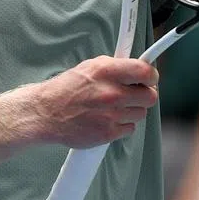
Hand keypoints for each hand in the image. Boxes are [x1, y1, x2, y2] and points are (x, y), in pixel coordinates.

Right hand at [34, 56, 158, 148]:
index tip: (150, 78)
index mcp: (106, 71)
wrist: (46, 113)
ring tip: (115, 106)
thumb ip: (116, 67)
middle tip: (135, 93)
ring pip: (141, 113)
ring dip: (132, 110)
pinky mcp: (107, 133)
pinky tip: (109, 118)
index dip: (152, 75)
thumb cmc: (67, 89)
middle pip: (150, 96)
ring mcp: (110, 115)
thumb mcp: (91, 66)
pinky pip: (130, 128)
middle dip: (145, 94)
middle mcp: (111, 93)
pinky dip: (122, 124)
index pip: (146, 72)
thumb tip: (138, 68)